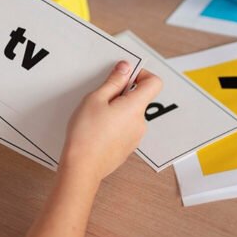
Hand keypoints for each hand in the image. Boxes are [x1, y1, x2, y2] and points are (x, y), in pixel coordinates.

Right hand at [60, 61, 161, 183]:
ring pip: (131, 114)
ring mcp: (136, 136)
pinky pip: (126, 128)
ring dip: (117, 109)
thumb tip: (126, 68)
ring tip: (96, 116)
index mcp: (135, 107)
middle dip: (122, 93)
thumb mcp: (95, 99)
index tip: (124, 76)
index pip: (154, 83)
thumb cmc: (86, 134)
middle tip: (101, 98)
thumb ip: (113, 82)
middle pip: (140, 98)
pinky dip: (115, 124)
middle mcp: (140, 122)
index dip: (141, 74)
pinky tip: (97, 129)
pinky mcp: (128, 147)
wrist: (82, 168)